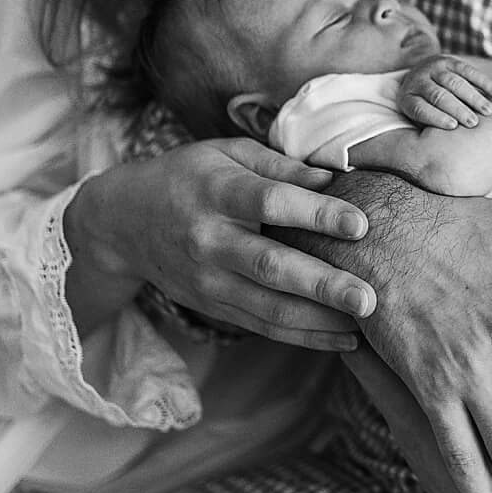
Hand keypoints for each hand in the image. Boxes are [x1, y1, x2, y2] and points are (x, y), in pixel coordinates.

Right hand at [65, 137, 373, 351]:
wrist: (122, 223)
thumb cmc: (189, 177)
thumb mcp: (227, 153)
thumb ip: (281, 164)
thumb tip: (336, 179)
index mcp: (216, 192)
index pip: (268, 203)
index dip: (314, 214)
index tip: (360, 224)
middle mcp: (209, 240)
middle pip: (270, 267)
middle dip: (323, 285)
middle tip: (369, 297)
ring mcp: (208, 280)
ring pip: (268, 307)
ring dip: (320, 320)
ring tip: (366, 324)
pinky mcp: (213, 306)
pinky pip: (263, 326)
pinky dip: (304, 336)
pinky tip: (344, 339)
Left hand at [397, 54, 491, 129]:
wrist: (420, 77)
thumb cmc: (425, 110)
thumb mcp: (419, 121)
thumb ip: (432, 130)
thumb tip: (451, 148)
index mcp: (407, 99)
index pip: (419, 109)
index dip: (436, 117)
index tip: (453, 127)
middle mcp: (417, 81)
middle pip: (438, 95)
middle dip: (457, 109)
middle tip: (474, 122)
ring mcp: (432, 68)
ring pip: (454, 82)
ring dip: (473, 97)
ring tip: (488, 110)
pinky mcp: (448, 60)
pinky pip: (467, 69)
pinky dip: (483, 81)